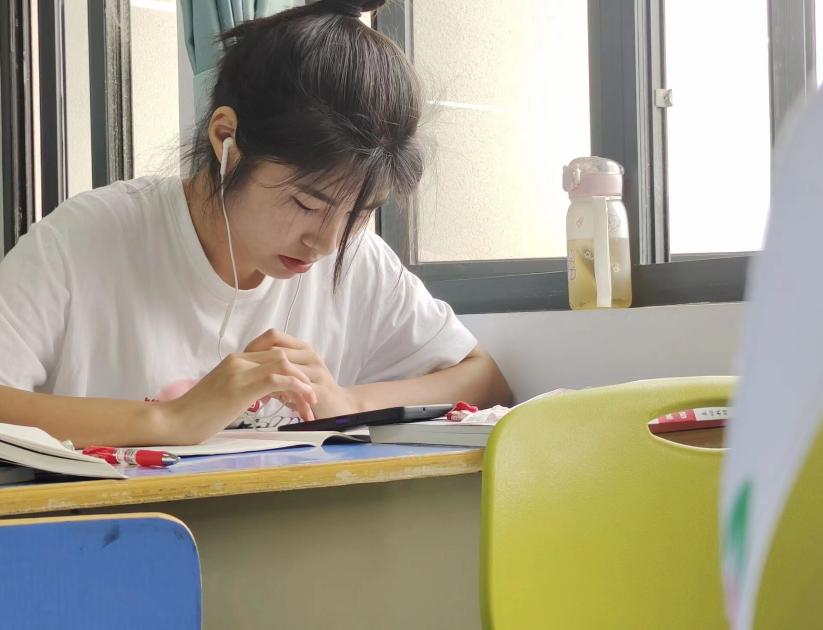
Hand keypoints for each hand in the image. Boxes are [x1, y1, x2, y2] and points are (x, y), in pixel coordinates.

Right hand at [159, 349, 316, 443]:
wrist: (173, 422)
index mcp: (235, 361)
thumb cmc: (196, 415)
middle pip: (281, 357)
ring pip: (283, 365)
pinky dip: (296, 388)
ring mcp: (240, 371)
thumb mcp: (224, 395)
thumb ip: (244, 388)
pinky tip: (304, 400)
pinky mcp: (242, 387)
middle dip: (301, 377)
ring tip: (311, 402)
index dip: (291, 372)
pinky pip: (278, 379)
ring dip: (302, 383)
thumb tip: (263, 395)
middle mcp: (238, 360)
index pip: (272, 356)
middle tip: (311, 398)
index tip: (301, 392)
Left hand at [244, 329, 359, 419]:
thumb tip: (246, 364)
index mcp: (302, 348)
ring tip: (258, 397)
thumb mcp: (290, 375)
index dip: (254, 347)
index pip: (273, 336)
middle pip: (277, 352)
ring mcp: (317, 371)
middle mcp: (310, 355)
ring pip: (285, 369)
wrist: (338, 407)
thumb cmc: (310, 391)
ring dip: (269, 383)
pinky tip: (273, 404)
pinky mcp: (320, 389)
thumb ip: (273, 367)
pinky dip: (281, 396)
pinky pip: (295, 389)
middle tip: (246, 381)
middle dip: (259, 367)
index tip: (242, 363)